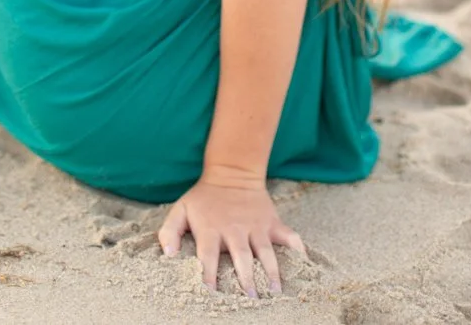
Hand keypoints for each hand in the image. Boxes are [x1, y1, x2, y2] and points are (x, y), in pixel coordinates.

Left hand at [157, 174, 305, 297]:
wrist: (231, 171)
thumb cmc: (203, 199)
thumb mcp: (181, 210)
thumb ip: (170, 232)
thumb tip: (169, 257)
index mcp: (211, 229)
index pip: (208, 256)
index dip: (208, 275)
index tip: (211, 293)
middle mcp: (234, 229)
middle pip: (241, 256)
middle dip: (246, 278)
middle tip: (251, 299)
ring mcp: (255, 225)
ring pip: (265, 250)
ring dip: (271, 270)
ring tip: (275, 290)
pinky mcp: (271, 222)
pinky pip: (288, 235)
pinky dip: (296, 247)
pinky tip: (302, 261)